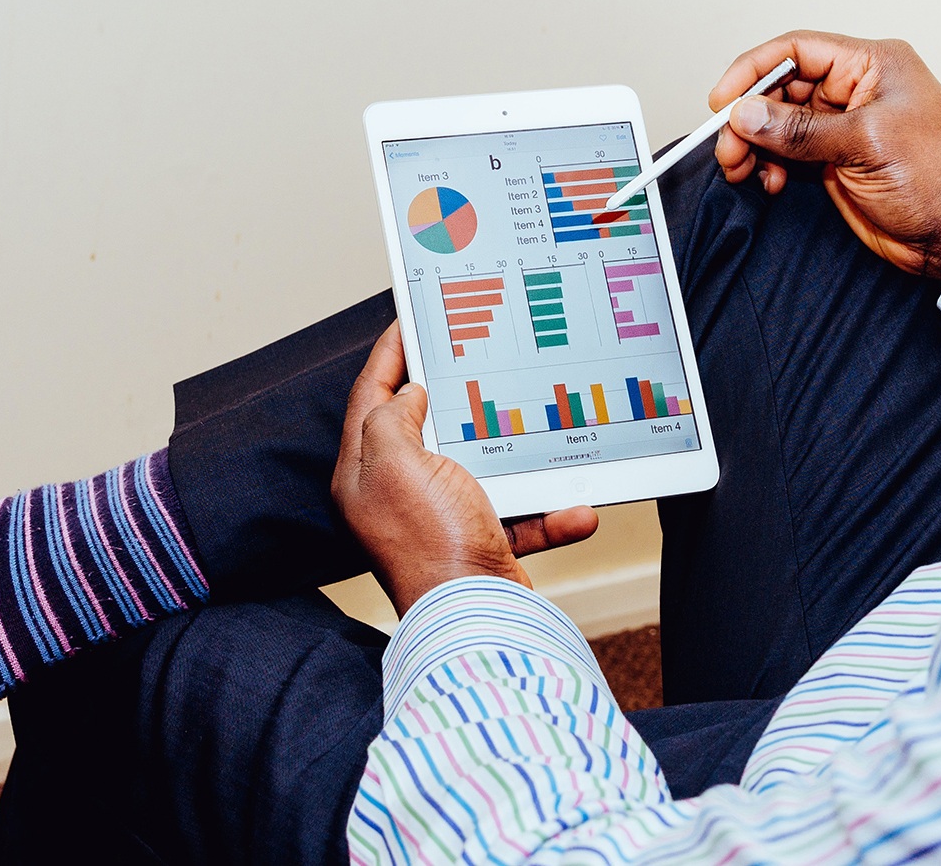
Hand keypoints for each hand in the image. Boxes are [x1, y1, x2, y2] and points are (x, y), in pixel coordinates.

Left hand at [332, 324, 599, 615]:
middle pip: (423, 426)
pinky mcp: (479, 543)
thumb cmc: (430, 542)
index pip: (370, 397)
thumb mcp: (396, 462)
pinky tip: (576, 508)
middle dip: (453, 393)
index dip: (390, 354)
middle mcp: (396, 495)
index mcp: (364, 473)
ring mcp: (439, 519)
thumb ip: (392, 418)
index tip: (409, 320)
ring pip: (480, 467)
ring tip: (537, 422)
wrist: (475, 620)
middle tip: (474, 353)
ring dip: (516, 455)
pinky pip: (519, 515)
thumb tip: (410, 395)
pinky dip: (549, 512)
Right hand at [711, 31, 940, 280]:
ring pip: (781, 124)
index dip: (755, 71)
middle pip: (783, 88)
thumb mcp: (865, 144)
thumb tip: (747, 115)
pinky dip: (771, 166)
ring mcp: (846, 128)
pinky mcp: (838, 162)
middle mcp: (858, 90)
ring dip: (755, 145)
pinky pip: (789, 154)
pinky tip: (769, 182)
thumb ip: (800, 130)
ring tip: (742, 168)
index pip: (799, 50)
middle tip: (729, 146)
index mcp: (874, 65)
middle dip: (750, 117)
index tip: (722, 100)